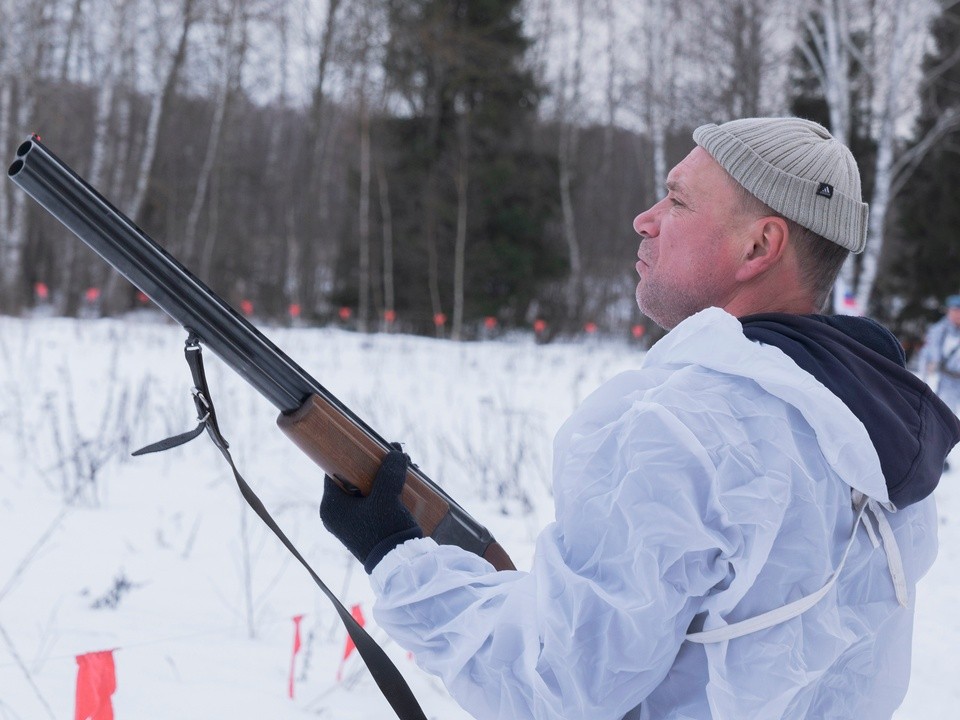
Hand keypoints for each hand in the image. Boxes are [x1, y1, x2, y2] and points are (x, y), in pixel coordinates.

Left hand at [320, 447, 422, 572]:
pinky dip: (386, 492)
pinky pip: (374, 502)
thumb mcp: (387, 496)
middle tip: (393, 455)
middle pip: (353, 479)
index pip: (333, 471)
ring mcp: (352, 523)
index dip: (349, 456)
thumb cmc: (385, 530)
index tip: (366, 445)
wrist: (400, 564)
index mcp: (331, 507)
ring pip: (367, 490)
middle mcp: (337, 515)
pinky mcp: (367, 529)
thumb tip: (396, 452)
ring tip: (405, 467)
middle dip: (374, 466)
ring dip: (384, 477)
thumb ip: (390, 472)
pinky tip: (404, 482)